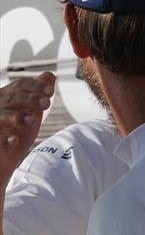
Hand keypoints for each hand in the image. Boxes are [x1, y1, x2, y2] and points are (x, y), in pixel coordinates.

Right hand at [0, 72, 54, 189]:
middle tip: (47, 104)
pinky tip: (14, 141)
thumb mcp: (31, 112)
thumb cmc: (17, 132)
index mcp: (6, 97)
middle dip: (29, 99)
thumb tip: (50, 75)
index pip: (19, 85)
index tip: (51, 91)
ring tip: (31, 120)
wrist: (5, 159)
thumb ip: (38, 95)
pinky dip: (4, 139)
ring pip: (0, 116)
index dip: (35, 86)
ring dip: (16, 116)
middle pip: (10, 98)